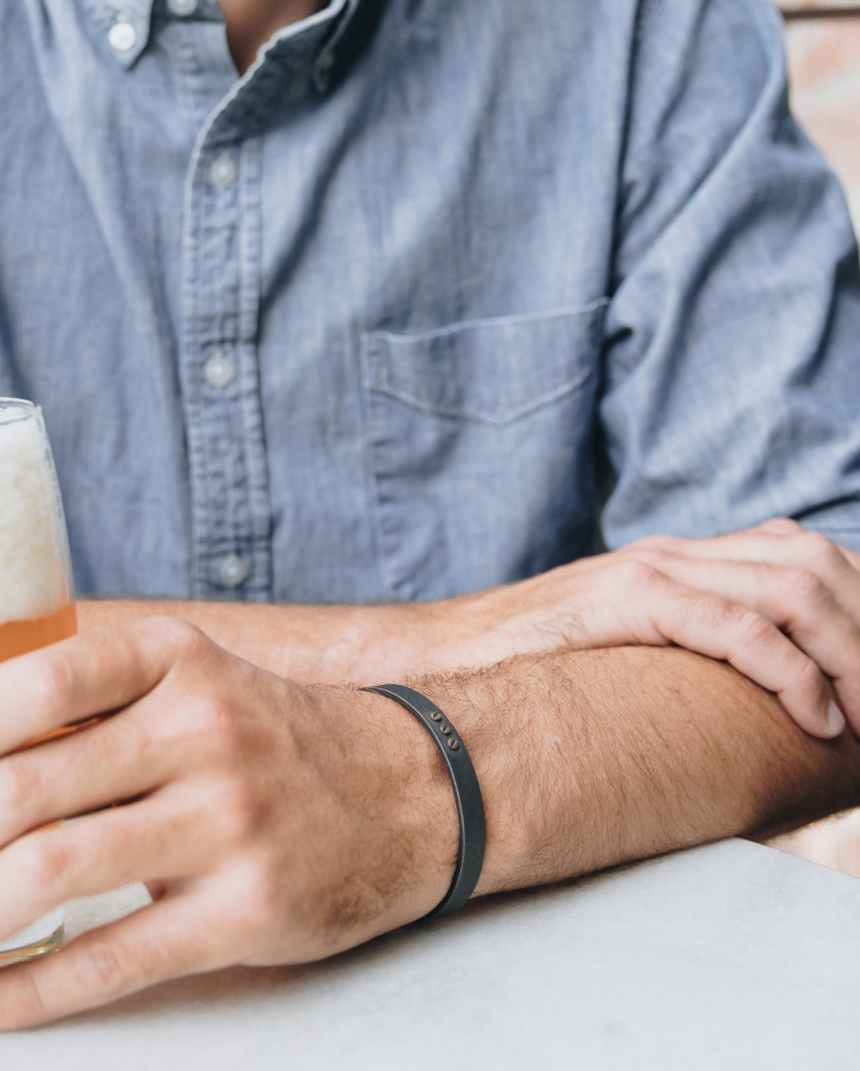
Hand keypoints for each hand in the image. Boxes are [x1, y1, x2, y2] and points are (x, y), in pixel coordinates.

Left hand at [0, 618, 458, 1030]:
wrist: (403, 791)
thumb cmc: (267, 738)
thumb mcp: (195, 684)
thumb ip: (96, 705)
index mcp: (179, 660)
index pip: (43, 679)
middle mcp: (205, 728)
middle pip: (27, 790)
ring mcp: (232, 817)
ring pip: (55, 873)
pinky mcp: (251, 908)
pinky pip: (117, 957)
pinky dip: (33, 991)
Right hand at [477, 520, 859, 738]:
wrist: (451, 650)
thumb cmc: (536, 666)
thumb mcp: (627, 650)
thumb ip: (682, 651)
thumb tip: (749, 703)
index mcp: (681, 560)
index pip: (802, 554)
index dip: (858, 608)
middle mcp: (676, 552)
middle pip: (814, 562)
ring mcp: (652, 569)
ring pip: (792, 587)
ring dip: (850, 654)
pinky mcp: (628, 597)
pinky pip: (737, 626)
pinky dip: (794, 672)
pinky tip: (817, 716)